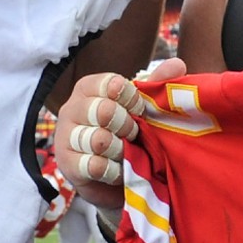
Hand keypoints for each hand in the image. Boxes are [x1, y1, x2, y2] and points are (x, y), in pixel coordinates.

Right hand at [53, 60, 185, 201]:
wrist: (114, 178)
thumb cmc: (127, 135)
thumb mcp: (143, 109)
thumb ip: (158, 85)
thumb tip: (177, 64)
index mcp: (89, 87)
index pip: (113, 84)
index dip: (133, 100)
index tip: (139, 112)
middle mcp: (72, 108)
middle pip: (105, 110)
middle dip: (127, 126)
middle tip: (133, 135)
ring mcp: (65, 136)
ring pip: (99, 139)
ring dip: (121, 150)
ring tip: (125, 154)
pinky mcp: (67, 165)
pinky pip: (95, 165)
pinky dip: (114, 171)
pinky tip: (117, 170)